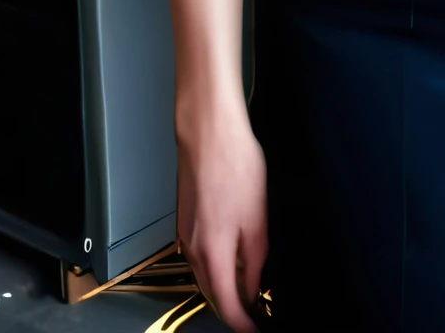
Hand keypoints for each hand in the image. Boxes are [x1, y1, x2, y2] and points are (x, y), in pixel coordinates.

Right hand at [178, 112, 267, 330]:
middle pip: (212, 293)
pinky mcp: (186, 218)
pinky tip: (234, 251)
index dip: (243, 323)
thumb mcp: (257, 219)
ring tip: (250, 282)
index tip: (256, 328)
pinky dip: (216, 262)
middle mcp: (193, 249)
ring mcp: (187, 233)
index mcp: (212, 254)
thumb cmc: (233, 165)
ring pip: (204, 273)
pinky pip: (200, 253)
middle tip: (257, 308)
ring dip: (225, 283)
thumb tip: (254, 287)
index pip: (226, 306)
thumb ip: (255, 260)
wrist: (208, 132)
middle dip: (234, 306)